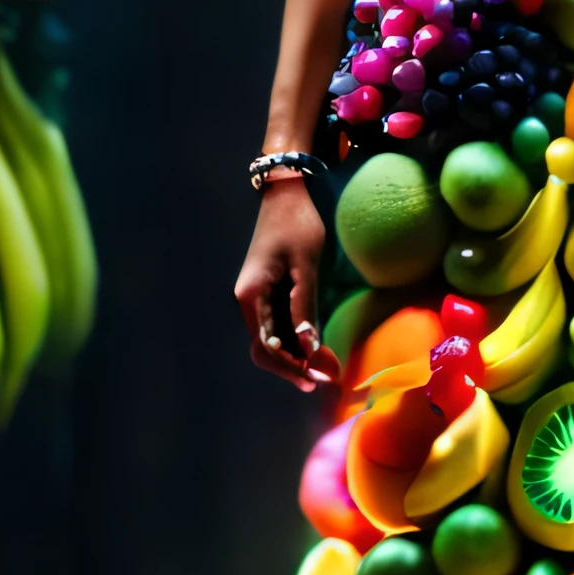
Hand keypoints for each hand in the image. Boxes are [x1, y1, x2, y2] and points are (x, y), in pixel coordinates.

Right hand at [235, 179, 339, 388]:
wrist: (285, 194)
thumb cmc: (296, 224)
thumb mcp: (305, 264)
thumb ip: (305, 305)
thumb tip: (308, 346)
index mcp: (252, 295)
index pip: (266, 346)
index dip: (289, 367)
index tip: (314, 378)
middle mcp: (249, 301)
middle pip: (264, 350)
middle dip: (291, 368)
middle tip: (321, 380)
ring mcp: (257, 299)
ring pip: (271, 341)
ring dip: (295, 357)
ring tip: (324, 368)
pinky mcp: (268, 294)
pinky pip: (278, 326)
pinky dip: (296, 340)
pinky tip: (316, 348)